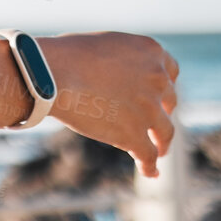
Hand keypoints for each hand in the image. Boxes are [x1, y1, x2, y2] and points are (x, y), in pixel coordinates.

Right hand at [38, 31, 178, 178]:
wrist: (51, 73)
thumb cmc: (64, 55)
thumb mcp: (102, 46)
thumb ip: (120, 60)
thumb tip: (113, 77)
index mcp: (151, 52)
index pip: (169, 71)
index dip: (163, 86)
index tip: (157, 95)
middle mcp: (158, 80)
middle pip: (168, 102)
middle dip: (161, 112)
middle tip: (153, 122)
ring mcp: (149, 110)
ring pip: (164, 132)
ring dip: (163, 143)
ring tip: (159, 151)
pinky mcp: (133, 135)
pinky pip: (148, 156)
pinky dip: (150, 166)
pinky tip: (150, 173)